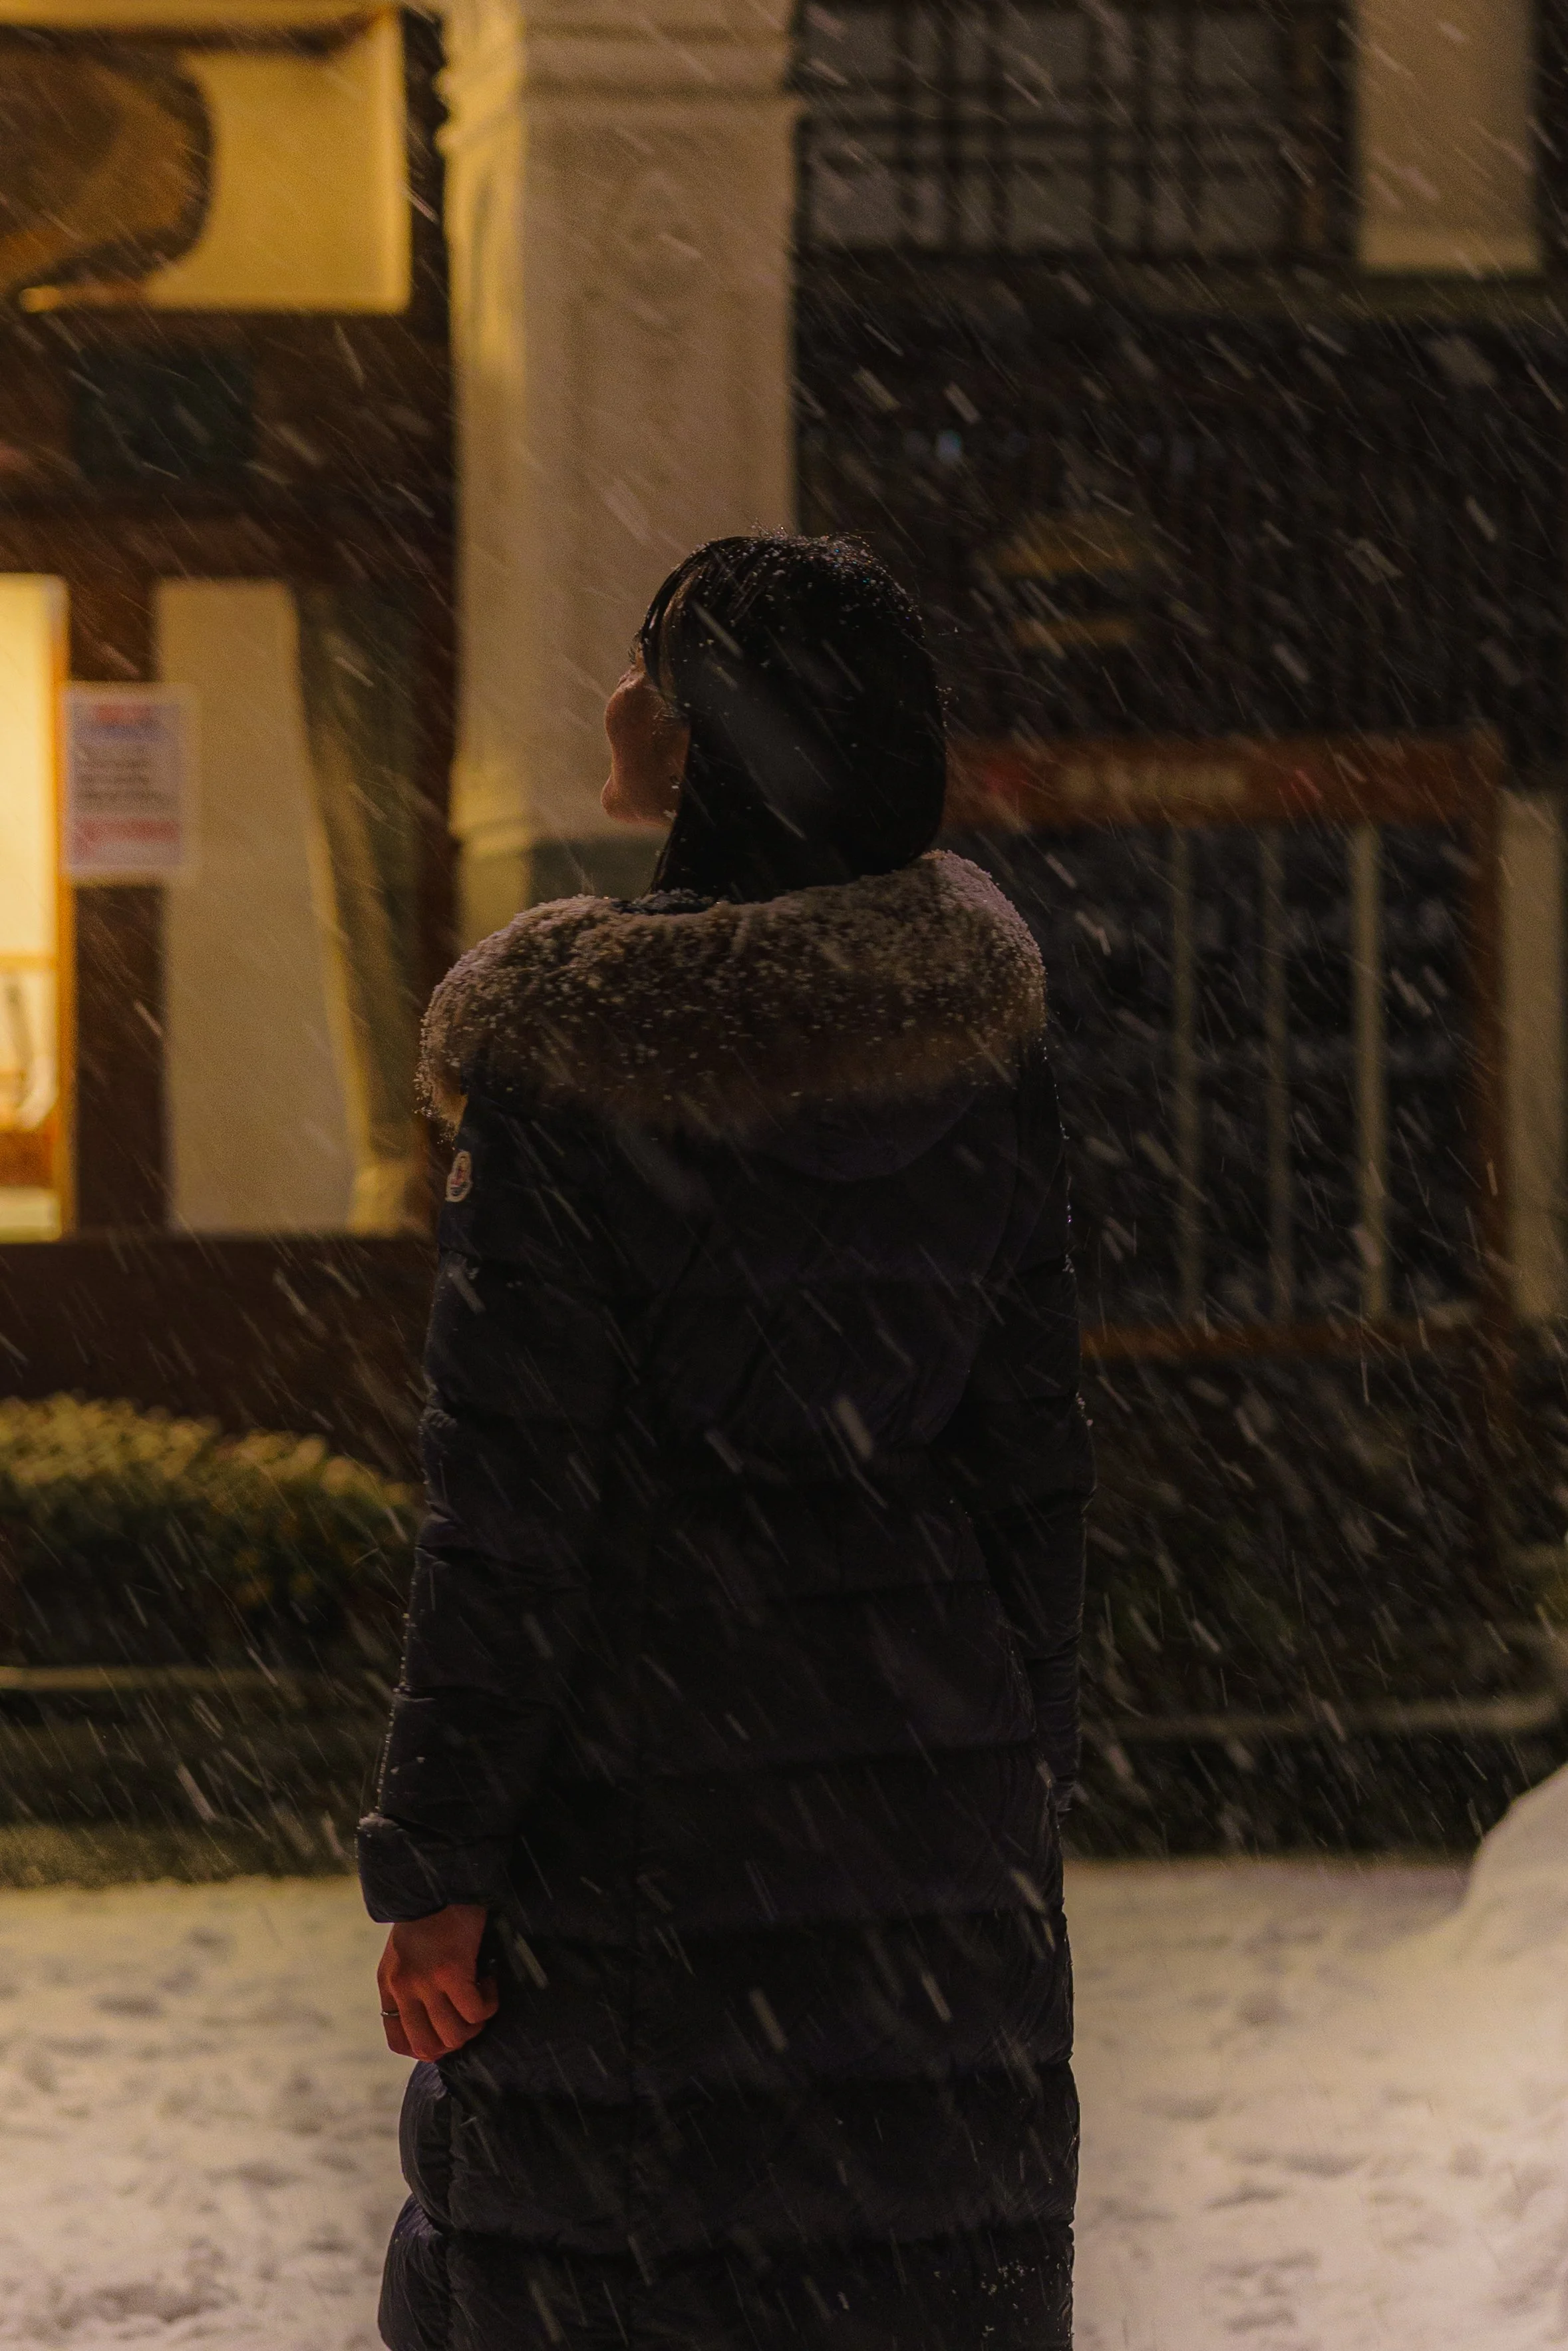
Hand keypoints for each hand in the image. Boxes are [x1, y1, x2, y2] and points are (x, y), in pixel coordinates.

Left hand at [378, 1903, 497, 2060]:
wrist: (438, 1880)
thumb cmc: (429, 1915)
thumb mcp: (405, 1954)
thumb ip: (410, 1986)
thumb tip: (434, 2022)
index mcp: (389, 1985)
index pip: (399, 2041)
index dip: (427, 2048)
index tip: (447, 2034)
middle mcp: (403, 1987)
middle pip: (427, 2047)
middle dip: (454, 2043)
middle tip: (469, 2020)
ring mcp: (425, 1982)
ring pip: (455, 2035)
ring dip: (475, 2025)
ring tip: (481, 1998)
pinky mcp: (451, 1971)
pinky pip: (475, 2011)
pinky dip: (488, 2004)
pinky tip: (490, 1982)